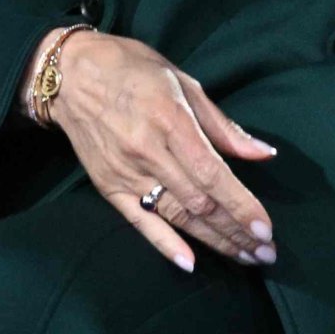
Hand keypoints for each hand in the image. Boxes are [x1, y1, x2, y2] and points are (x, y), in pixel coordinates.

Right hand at [43, 29, 279, 272]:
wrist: (69, 75)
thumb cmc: (132, 69)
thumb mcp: (183, 82)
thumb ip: (222, 125)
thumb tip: (263, 154)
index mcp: (171, 120)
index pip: (213, 175)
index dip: (241, 206)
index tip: (265, 230)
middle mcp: (148, 151)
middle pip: (200, 202)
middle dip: (236, 232)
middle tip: (265, 254)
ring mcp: (126, 173)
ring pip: (177, 216)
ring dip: (213, 241)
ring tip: (243, 258)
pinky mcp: (108, 187)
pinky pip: (139, 222)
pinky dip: (164, 244)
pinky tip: (189, 263)